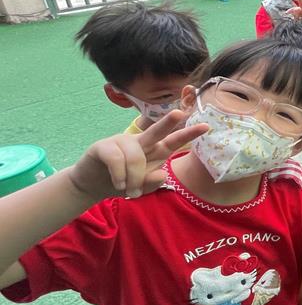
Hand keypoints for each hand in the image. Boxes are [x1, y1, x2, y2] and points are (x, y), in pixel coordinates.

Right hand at [68, 110, 207, 200]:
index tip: (206, 126)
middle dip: (168, 122)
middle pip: (156, 131)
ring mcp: (121, 141)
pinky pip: (116, 159)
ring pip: (135, 155)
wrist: (92, 185)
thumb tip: (162, 174)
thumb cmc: (123, 182)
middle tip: (179, 113)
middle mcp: (140, 142)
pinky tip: (119, 184)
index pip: (174, 141)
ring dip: (133, 178)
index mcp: (155, 150)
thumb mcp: (141, 187)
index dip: (188, 134)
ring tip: (130, 191)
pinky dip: (119, 174)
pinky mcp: (103, 146)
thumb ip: (153, 183)